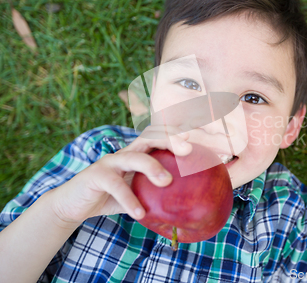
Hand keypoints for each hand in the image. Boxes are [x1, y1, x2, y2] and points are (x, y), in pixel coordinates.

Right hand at [50, 125, 192, 225]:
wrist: (73, 205)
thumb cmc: (109, 198)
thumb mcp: (135, 193)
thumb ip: (154, 193)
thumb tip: (184, 205)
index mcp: (135, 154)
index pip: (156, 136)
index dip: (174, 133)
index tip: (193, 137)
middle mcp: (123, 153)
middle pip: (148, 137)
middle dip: (168, 139)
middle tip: (187, 150)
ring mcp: (108, 162)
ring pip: (133, 157)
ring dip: (152, 167)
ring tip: (167, 182)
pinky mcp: (95, 176)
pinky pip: (115, 185)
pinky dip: (128, 199)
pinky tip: (140, 213)